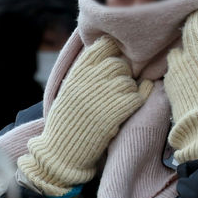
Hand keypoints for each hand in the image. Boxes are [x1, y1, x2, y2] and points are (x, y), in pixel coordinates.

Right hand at [17, 36, 151, 197]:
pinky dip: (134, 103)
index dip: (113, 52)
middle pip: (119, 64)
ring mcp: (103, 96)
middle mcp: (90, 80)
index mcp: (77, 72)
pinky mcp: (115, 112)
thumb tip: (109, 55)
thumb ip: (86, 72)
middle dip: (123, 75)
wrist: (61, 151)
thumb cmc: (65, 121)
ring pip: (129, 82)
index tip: (112, 64)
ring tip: (118, 103)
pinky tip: (124, 111)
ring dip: (129, 91)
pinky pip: (136, 98)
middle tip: (117, 89)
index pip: (104, 46)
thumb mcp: (68, 90)